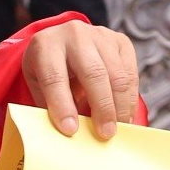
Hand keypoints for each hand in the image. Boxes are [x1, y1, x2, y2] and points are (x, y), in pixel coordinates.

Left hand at [23, 23, 139, 138]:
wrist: (64, 41)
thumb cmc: (49, 69)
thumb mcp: (38, 84)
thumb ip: (50, 105)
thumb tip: (70, 134)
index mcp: (45, 45)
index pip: (54, 77)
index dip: (62, 105)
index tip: (71, 130)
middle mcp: (74, 35)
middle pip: (93, 73)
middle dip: (102, 107)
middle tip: (105, 134)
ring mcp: (100, 36)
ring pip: (117, 74)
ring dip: (120, 106)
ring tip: (118, 128)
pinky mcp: (120, 42)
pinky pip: (130, 74)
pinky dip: (129, 99)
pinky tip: (124, 116)